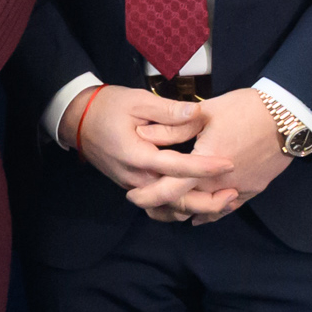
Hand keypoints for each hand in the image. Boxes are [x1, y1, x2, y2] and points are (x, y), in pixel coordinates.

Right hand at [72, 83, 216, 220]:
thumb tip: (198, 112)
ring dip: (196, 208)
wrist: (77, 120)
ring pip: (168, 209)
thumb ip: (169, 110)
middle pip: (175, 201)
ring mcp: (134, 185)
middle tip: (233, 194)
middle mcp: (136, 178)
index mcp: (138, 156)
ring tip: (223, 200)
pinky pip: (160, 206)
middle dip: (207, 202)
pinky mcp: (134, 187)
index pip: (177, 167)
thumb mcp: (138, 101)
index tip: (228, 163)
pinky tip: (200, 201)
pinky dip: (180, 208)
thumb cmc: (107, 107)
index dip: (204, 167)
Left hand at [124, 90, 292, 224]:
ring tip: (166, 209)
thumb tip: (143, 134)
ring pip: (205, 212)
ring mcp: (238, 190)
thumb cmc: (246, 109)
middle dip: (161, 209)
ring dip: (184, 212)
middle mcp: (220, 184)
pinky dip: (209, 213)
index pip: (169, 190)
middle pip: (184, 207)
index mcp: (205, 164)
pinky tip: (198, 216)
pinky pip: (227, 210)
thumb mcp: (206, 113)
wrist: (289, 116)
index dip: (147, 197)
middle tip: (144, 204)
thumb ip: (174, 128)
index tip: (132, 196)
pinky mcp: (253, 190)